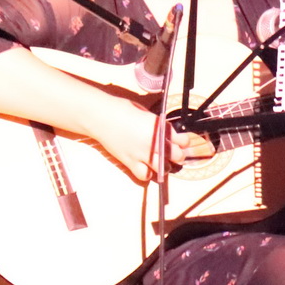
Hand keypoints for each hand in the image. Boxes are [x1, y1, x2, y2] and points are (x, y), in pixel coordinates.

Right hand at [89, 100, 213, 182]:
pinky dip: (146, 173)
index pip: (183, 140)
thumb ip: (158, 124)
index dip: (183, 142)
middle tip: (171, 152)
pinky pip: (145, 175)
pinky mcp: (130, 162)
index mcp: (160, 127)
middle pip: (177, 156)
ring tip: (159, 161)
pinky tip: (143, 166)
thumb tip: (165, 132)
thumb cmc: (122, 109)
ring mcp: (142, 154)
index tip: (179, 142)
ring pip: (164, 168)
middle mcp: (155, 142)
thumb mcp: (146, 113)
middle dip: (176, 155)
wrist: (100, 116)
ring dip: (164, 166)